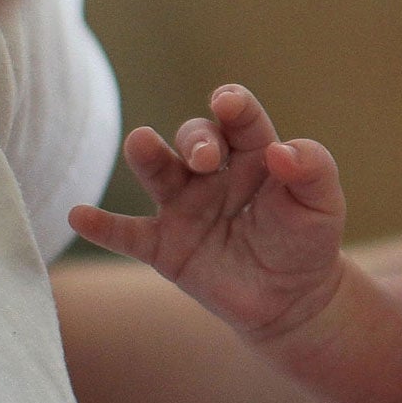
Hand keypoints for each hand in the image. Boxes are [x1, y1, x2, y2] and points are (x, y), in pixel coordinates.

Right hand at [69, 84, 348, 343]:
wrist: (293, 299)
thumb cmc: (307, 240)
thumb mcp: (323, 204)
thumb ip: (313, 169)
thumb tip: (283, 149)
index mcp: (254, 153)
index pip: (239, 118)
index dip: (233, 104)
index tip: (227, 103)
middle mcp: (213, 172)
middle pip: (195, 137)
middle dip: (197, 139)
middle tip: (205, 157)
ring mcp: (184, 206)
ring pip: (157, 170)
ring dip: (148, 155)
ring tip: (142, 142)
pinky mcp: (163, 246)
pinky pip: (126, 233)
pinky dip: (101, 225)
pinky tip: (78, 214)